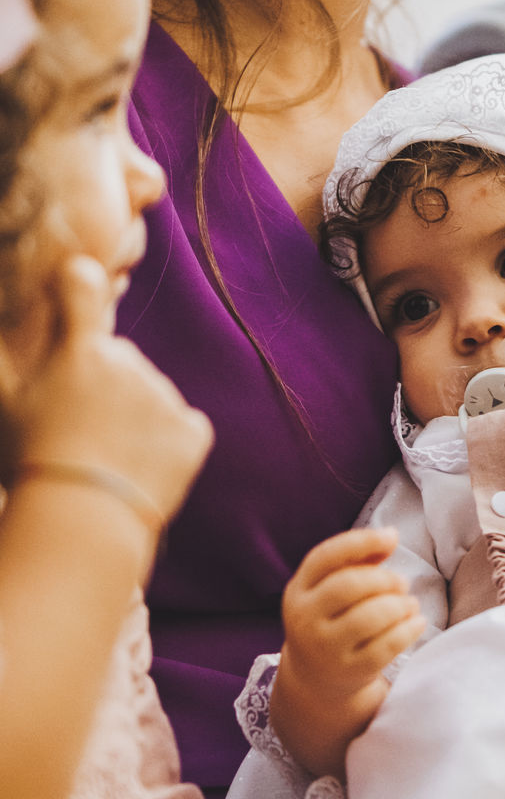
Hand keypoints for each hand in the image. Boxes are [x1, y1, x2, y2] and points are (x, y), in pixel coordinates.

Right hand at [7, 255, 211, 523]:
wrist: (83, 519)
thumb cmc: (31, 463)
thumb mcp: (4, 404)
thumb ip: (3, 361)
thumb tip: (0, 336)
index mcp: (79, 351)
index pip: (82, 288)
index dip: (80, 282)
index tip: (80, 279)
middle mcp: (127, 362)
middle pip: (119, 361)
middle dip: (105, 387)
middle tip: (81, 431)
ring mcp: (164, 395)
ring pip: (151, 397)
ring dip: (135, 420)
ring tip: (106, 460)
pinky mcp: (192, 431)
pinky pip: (183, 428)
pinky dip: (168, 446)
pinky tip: (140, 470)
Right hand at [274, 527, 424, 775]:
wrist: (317, 680)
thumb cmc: (333, 620)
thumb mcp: (331, 590)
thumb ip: (357, 561)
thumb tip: (389, 537)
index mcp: (298, 590)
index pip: (325, 556)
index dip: (362, 541)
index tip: (392, 537)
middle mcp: (304, 619)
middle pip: (349, 586)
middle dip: (385, 579)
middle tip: (403, 583)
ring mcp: (324, 648)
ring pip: (369, 617)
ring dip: (400, 605)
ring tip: (410, 603)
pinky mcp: (348, 672)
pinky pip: (385, 646)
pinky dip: (408, 629)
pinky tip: (417, 622)